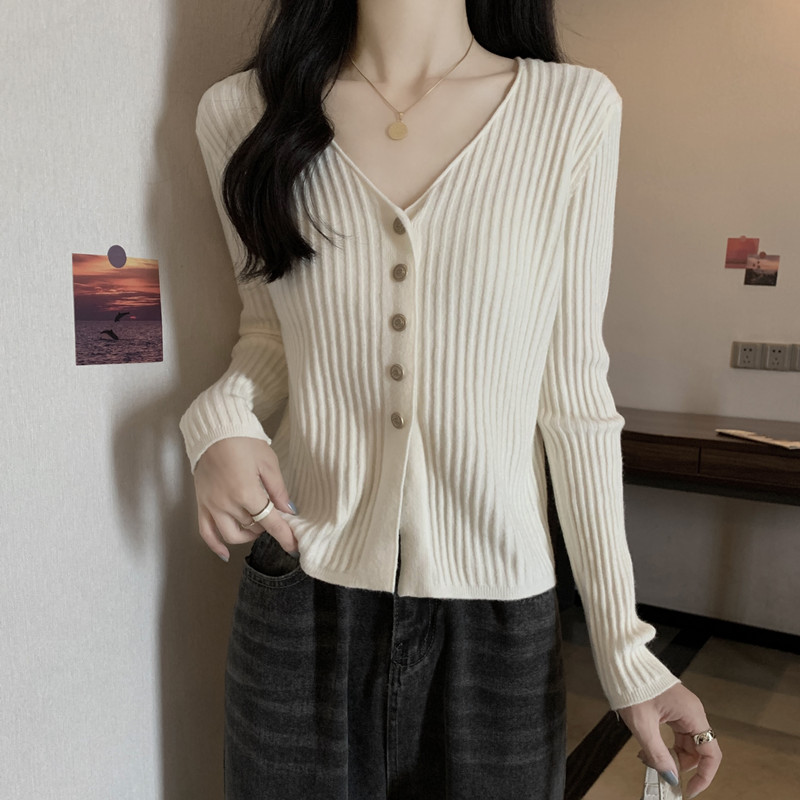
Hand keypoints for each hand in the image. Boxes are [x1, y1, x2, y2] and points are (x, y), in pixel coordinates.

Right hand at [192, 436, 298, 561]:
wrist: (215, 431)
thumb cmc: (244, 443)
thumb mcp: (268, 463)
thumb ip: (278, 490)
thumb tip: (290, 511)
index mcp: (246, 492)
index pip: (270, 523)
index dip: (284, 536)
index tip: (295, 547)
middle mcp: (227, 504)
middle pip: (252, 528)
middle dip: (266, 527)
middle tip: (274, 518)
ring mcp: (211, 506)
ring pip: (231, 535)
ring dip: (247, 535)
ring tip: (256, 523)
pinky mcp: (201, 504)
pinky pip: (206, 532)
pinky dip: (215, 546)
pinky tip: (225, 554)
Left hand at [617, 682, 721, 798]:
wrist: (622, 662)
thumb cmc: (632, 685)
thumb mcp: (643, 725)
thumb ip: (658, 754)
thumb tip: (670, 777)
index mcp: (692, 714)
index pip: (711, 753)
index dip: (704, 776)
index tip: (690, 790)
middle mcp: (692, 711)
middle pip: (698, 750)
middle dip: (680, 765)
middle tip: (659, 771)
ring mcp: (683, 709)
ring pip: (685, 743)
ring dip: (671, 756)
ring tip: (647, 758)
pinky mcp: (673, 708)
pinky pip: (677, 733)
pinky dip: (665, 744)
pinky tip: (649, 748)